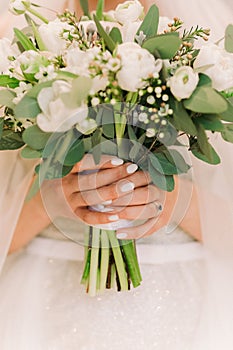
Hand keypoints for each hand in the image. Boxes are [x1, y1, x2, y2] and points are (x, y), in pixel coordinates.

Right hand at [41, 154, 164, 238]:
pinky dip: (102, 218)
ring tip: (130, 187)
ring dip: (112, 192)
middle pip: (91, 180)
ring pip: (91, 197)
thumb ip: (78, 156)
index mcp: (65, 170)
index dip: (102, 161)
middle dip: (114, 174)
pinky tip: (117, 215)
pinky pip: (88, 218)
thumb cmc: (61, 178)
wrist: (44, 202)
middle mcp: (66, 185)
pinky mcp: (74, 215)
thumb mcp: (61, 163)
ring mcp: (70, 202)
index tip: (120, 160)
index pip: (84, 163)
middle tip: (132, 170)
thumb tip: (103, 145)